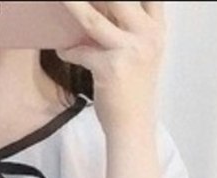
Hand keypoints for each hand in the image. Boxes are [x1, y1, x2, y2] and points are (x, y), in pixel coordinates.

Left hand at [56, 1, 165, 132]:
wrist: (133, 126)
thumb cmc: (132, 91)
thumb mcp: (137, 55)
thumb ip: (124, 31)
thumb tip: (94, 11)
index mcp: (157, 29)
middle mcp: (148, 35)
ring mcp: (130, 50)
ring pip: (94, 20)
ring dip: (73, 5)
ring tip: (60, 0)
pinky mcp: (111, 68)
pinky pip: (81, 52)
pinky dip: (68, 51)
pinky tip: (62, 50)